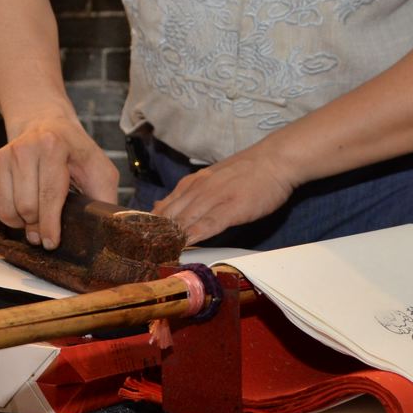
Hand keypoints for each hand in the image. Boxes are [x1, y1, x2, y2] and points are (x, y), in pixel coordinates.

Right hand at [0, 116, 117, 249]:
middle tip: (47, 230)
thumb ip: (104, 197)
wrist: (46, 125)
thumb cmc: (75, 153)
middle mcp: (25, 148)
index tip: (51, 242)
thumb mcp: (99, 169)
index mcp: (53, 146)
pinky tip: (26, 206)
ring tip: (38, 217)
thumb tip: (106, 229)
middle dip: (37, 225)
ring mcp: (5, 157)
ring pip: (9, 210)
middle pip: (26, 206)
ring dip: (23, 222)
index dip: (50, 224)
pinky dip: (11, 215)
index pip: (49, 194)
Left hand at [151, 147, 298, 246]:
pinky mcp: (232, 207)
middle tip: (140, 253)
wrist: (275, 160)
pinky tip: (184, 244)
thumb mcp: (210, 178)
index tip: (137, 242)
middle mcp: (198, 189)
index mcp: (192, 183)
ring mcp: (215, 198)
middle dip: (154, 236)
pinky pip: (209, 223)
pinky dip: (195, 235)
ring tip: (155, 253)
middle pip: (169, 216)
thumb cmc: (247, 171)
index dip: (149, 227)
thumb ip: (187, 194)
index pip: (163, 208)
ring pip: (185, 220)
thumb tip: (161, 206)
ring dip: (169, 238)